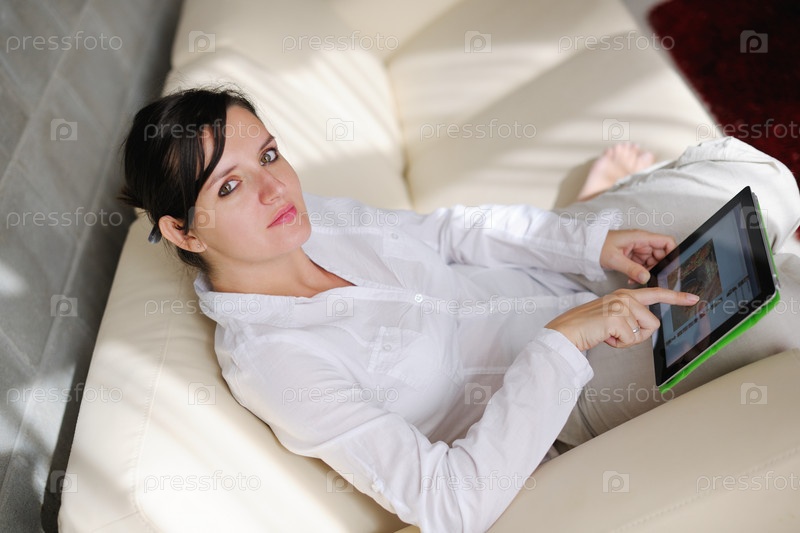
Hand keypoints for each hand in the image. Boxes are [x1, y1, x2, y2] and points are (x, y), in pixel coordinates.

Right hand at [545, 288, 698, 351]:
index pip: (656, 293)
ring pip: (642, 333)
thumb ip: (630, 316)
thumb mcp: (612, 316)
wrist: (567, 331)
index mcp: (625, 294)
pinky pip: (631, 340)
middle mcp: (625, 296)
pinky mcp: (617, 318)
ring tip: (608, 333)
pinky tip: (605, 336)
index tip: (693, 298)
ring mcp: (621, 306)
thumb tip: (646, 327)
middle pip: (652, 323)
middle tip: (617, 333)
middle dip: (638, 334)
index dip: (677, 297)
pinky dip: (618, 344)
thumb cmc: (588, 327)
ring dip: (626, 340)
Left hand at [600, 230, 675, 284]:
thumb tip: (646, 278)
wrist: (586, 247)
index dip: (673, 253)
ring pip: (652, 262)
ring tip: (637, 280)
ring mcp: (637, 249)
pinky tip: (631, 280)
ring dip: (647, 272)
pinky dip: (639, 273)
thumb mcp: (614, 259)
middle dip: (658, 267)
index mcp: (641, 237)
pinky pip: (642, 266)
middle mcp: (641, 242)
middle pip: (661, 254)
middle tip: (651, 278)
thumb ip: (631, 269)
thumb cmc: (598, 246)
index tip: (671, 267)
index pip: (666, 242)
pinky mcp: (632, 256)